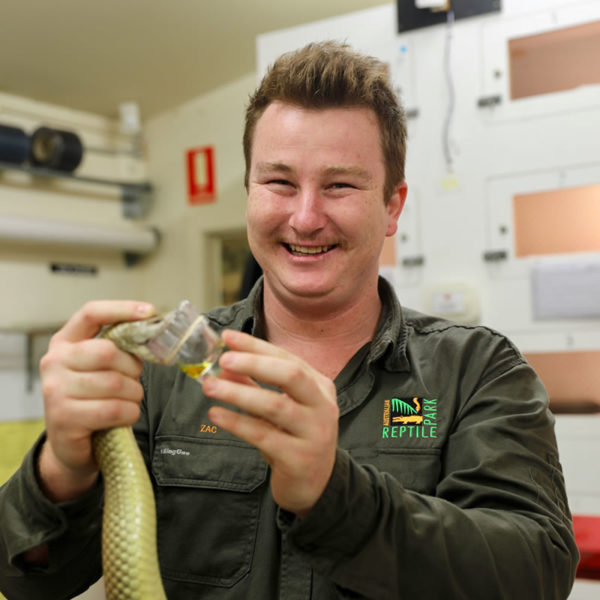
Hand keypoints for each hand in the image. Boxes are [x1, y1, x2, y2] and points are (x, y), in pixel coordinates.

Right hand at [38, 300, 153, 500]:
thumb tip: (154, 334)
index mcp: (65, 342)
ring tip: (127, 401)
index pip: (91, 314)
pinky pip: (114, 409)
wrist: (72, 445)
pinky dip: (129, 413)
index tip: (149, 311)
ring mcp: (55, 390)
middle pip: (109, 352)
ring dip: (133, 395)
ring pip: (115, 383)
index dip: (122, 309)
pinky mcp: (64, 417)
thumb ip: (119, 349)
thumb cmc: (94, 399)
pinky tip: (124, 416)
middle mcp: (54, 361)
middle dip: (132, 369)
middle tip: (133, 381)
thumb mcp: (102, 368)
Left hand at [202, 330, 338, 516]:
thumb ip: (255, 385)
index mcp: (320, 386)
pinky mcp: (299, 458)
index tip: (227, 337)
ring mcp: (314, 433)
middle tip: (223, 359)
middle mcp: (322, 406)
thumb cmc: (295, 439)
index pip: (287, 358)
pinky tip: (216, 415)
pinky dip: (237, 423)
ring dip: (239, 393)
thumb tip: (224, 365)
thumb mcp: (280, 408)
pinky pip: (263, 435)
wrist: (316, 486)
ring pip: (275, 405)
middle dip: (255, 362)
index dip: (256, 346)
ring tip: (210, 386)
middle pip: (290, 374)